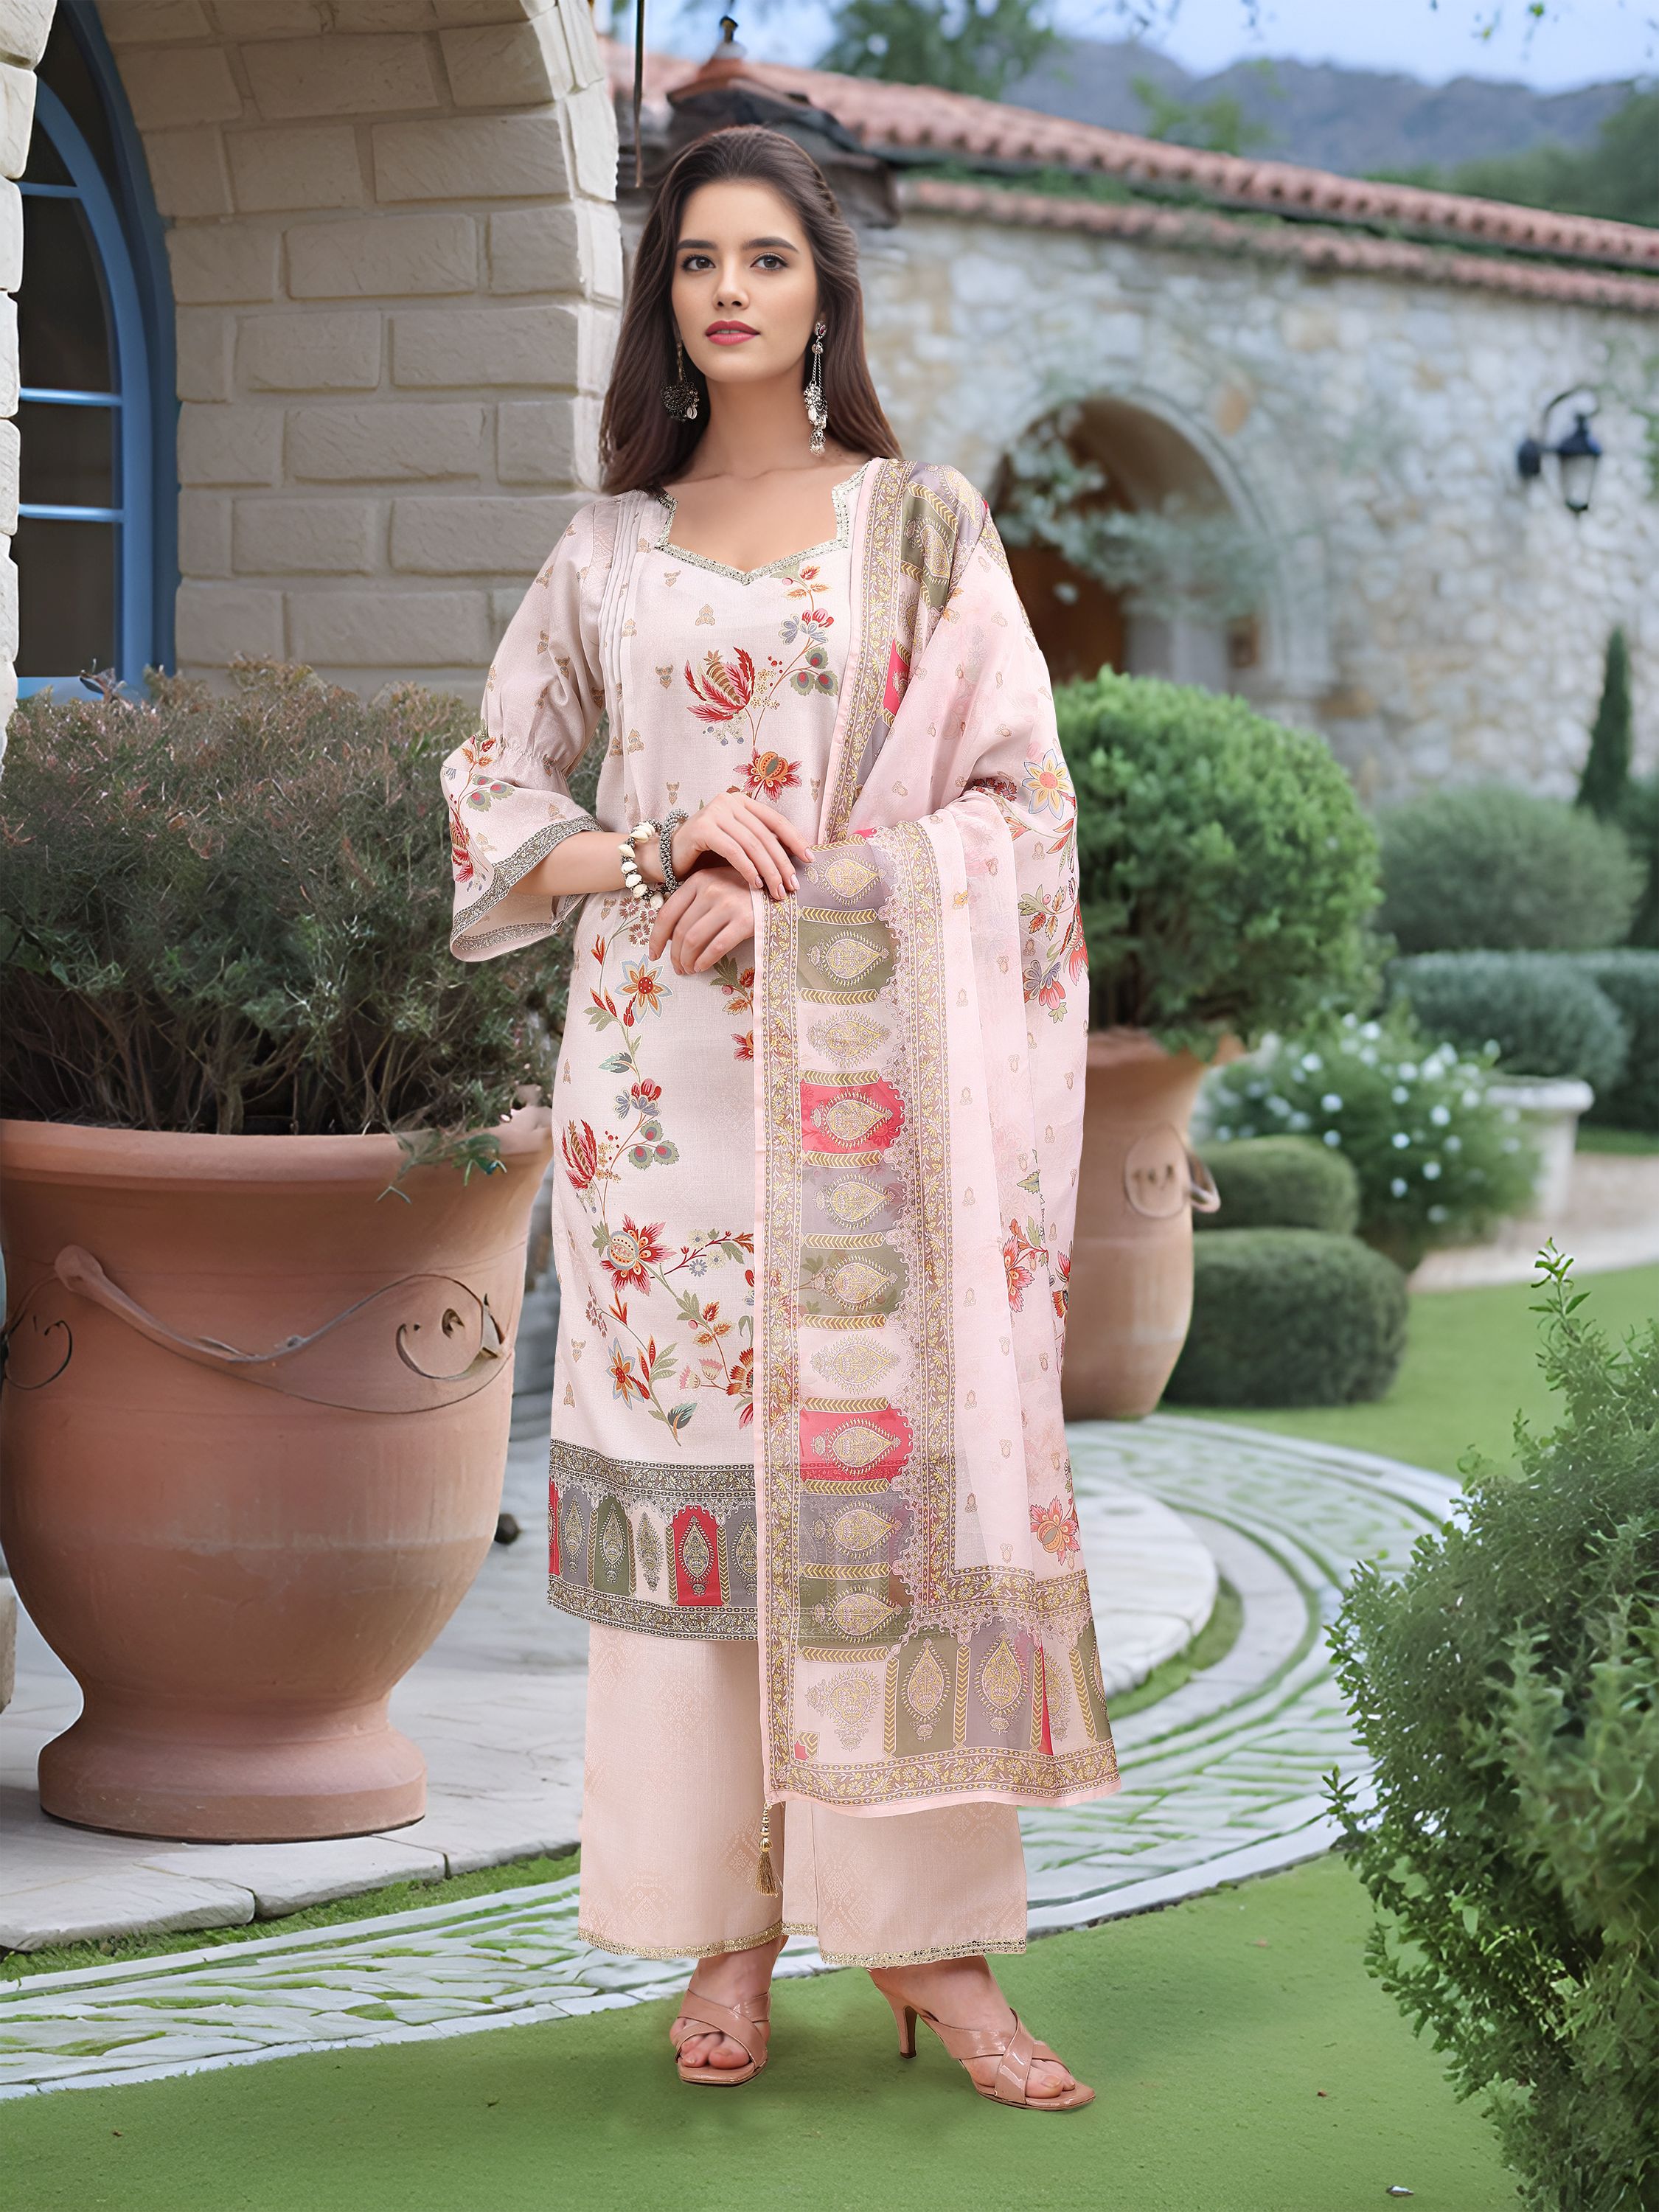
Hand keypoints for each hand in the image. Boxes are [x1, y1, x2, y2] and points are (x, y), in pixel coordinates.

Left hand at [648, 864, 756, 974]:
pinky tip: (701, 967)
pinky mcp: (744, 921)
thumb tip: (670, 934)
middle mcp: (710, 890)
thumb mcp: (717, 883)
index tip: (653, 954)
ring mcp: (727, 905)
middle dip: (674, 955)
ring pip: (693, 940)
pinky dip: (704, 961)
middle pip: (679, 931)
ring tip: (688, 969)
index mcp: (698, 880)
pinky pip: (716, 947)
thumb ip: (694, 900)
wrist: (781, 886)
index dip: (656, 938)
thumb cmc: (745, 889)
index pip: (667, 913)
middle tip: (677, 967)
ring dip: (686, 960)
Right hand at [670, 791, 811, 902]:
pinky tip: (755, 884)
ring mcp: (715, 812)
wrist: (667, 857)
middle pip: (765, 835)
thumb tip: (796, 859)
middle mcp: (729, 801)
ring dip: (768, 870)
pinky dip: (747, 869)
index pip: (775, 820)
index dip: (795, 839)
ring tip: (776, 891)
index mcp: (742, 801)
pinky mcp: (702, 828)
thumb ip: (760, 845)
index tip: (810, 859)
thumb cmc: (706, 854)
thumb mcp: (738, 845)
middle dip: (782, 863)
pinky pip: (733, 850)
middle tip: (793, 885)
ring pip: (751, 844)